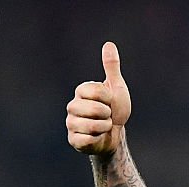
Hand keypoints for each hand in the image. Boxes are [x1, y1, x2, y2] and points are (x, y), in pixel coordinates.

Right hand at [66, 41, 131, 155]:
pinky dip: (98, 139)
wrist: (115, 135)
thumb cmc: (115, 110)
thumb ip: (111, 67)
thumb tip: (109, 44)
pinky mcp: (74, 140)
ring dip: (104, 127)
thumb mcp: (116, 88)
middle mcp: (72, 106)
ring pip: (91, 125)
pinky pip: (87, 139)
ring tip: (104, 126)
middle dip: (107, 114)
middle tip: (107, 116)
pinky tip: (97, 138)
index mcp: (81, 91)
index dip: (108, 98)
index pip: (96, 91)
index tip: (109, 102)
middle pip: (94, 109)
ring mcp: (71, 124)